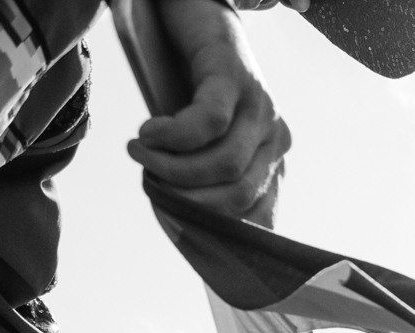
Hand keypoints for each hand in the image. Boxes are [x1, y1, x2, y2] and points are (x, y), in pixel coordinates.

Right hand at [131, 0, 292, 221]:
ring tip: (139, 153)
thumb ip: (200, 176)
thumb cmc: (190, 85)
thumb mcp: (200, 140)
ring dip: (171, 169)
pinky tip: (148, 132)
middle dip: (186, 202)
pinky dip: (172, 136)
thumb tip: (183, 224)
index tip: (175, 227)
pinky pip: (208, 123)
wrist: (192, 13)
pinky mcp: (235, 77)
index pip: (256, 215)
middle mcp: (274, 137)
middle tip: (148, 182)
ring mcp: (260, 107)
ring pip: (224, 164)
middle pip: (238, 196)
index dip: (214, 229)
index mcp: (271, 159)